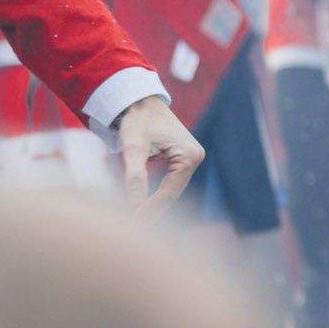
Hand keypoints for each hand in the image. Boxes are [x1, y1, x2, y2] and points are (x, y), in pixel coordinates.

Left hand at [116, 95, 203, 214]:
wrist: (138, 99)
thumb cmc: (136, 120)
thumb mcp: (133, 147)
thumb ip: (135, 175)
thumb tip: (135, 205)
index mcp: (189, 155)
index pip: (170, 191)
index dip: (152, 208)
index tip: (135, 222)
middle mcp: (195, 156)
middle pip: (174, 192)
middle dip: (155, 209)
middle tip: (135, 227)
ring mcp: (190, 157)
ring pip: (172, 189)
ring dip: (156, 203)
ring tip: (138, 220)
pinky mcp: (182, 158)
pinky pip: (171, 182)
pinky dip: (158, 193)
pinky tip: (143, 205)